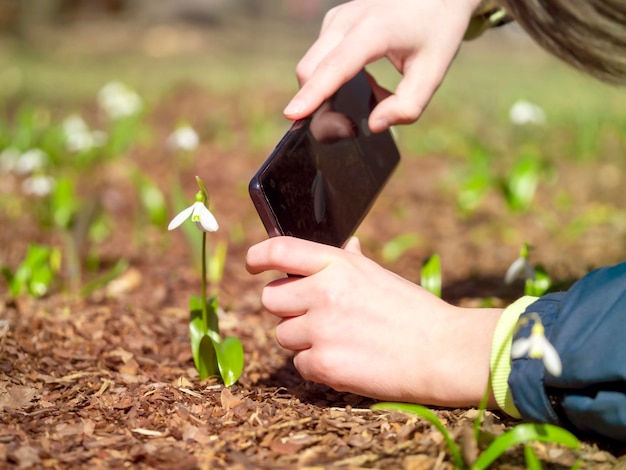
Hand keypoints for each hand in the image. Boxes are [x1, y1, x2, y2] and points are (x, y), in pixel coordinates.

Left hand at [246, 236, 501, 406]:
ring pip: (282, 335)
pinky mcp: (324, 365)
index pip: (278, 250)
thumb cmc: (414, 312)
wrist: (444, 351)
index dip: (257, 257)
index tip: (253, 265)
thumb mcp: (379, 275)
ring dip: (303, 340)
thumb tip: (344, 245)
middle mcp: (323, 292)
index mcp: (337, 264)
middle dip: (287, 308)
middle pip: (271, 299)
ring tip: (340, 341)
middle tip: (315, 316)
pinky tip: (346, 361)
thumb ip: (350, 261)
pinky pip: (299, 365)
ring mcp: (321, 329)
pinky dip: (317, 366)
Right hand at [283, 0, 481, 132]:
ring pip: (311, 67)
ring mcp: (336, 18)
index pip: (335, 66)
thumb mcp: (433, 72)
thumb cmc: (436, 32)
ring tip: (371, 96)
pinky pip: (320, 60)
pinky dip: (332, 79)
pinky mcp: (333, 23)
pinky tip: (364, 81)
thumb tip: (374, 125)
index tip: (292, 114)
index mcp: (374, 29)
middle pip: (310, 70)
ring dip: (326, 93)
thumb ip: (408, 106)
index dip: (313, 94)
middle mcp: (347, 19)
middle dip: (316, 105)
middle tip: (347, 127)